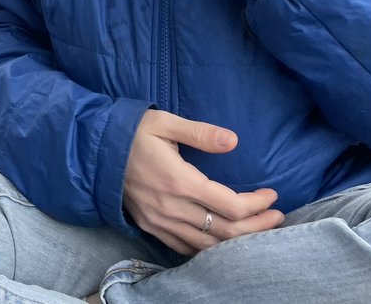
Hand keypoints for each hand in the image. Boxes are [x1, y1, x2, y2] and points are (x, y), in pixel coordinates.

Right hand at [123, 110, 283, 254]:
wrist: (94, 150)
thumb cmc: (132, 132)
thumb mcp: (164, 122)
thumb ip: (200, 132)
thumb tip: (233, 141)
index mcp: (178, 181)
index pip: (230, 205)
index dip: (258, 204)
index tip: (272, 195)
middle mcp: (170, 207)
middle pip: (225, 231)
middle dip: (257, 226)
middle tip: (277, 216)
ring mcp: (159, 221)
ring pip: (208, 246)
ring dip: (238, 241)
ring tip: (258, 230)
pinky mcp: (150, 227)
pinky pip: (186, 248)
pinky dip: (210, 249)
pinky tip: (224, 240)